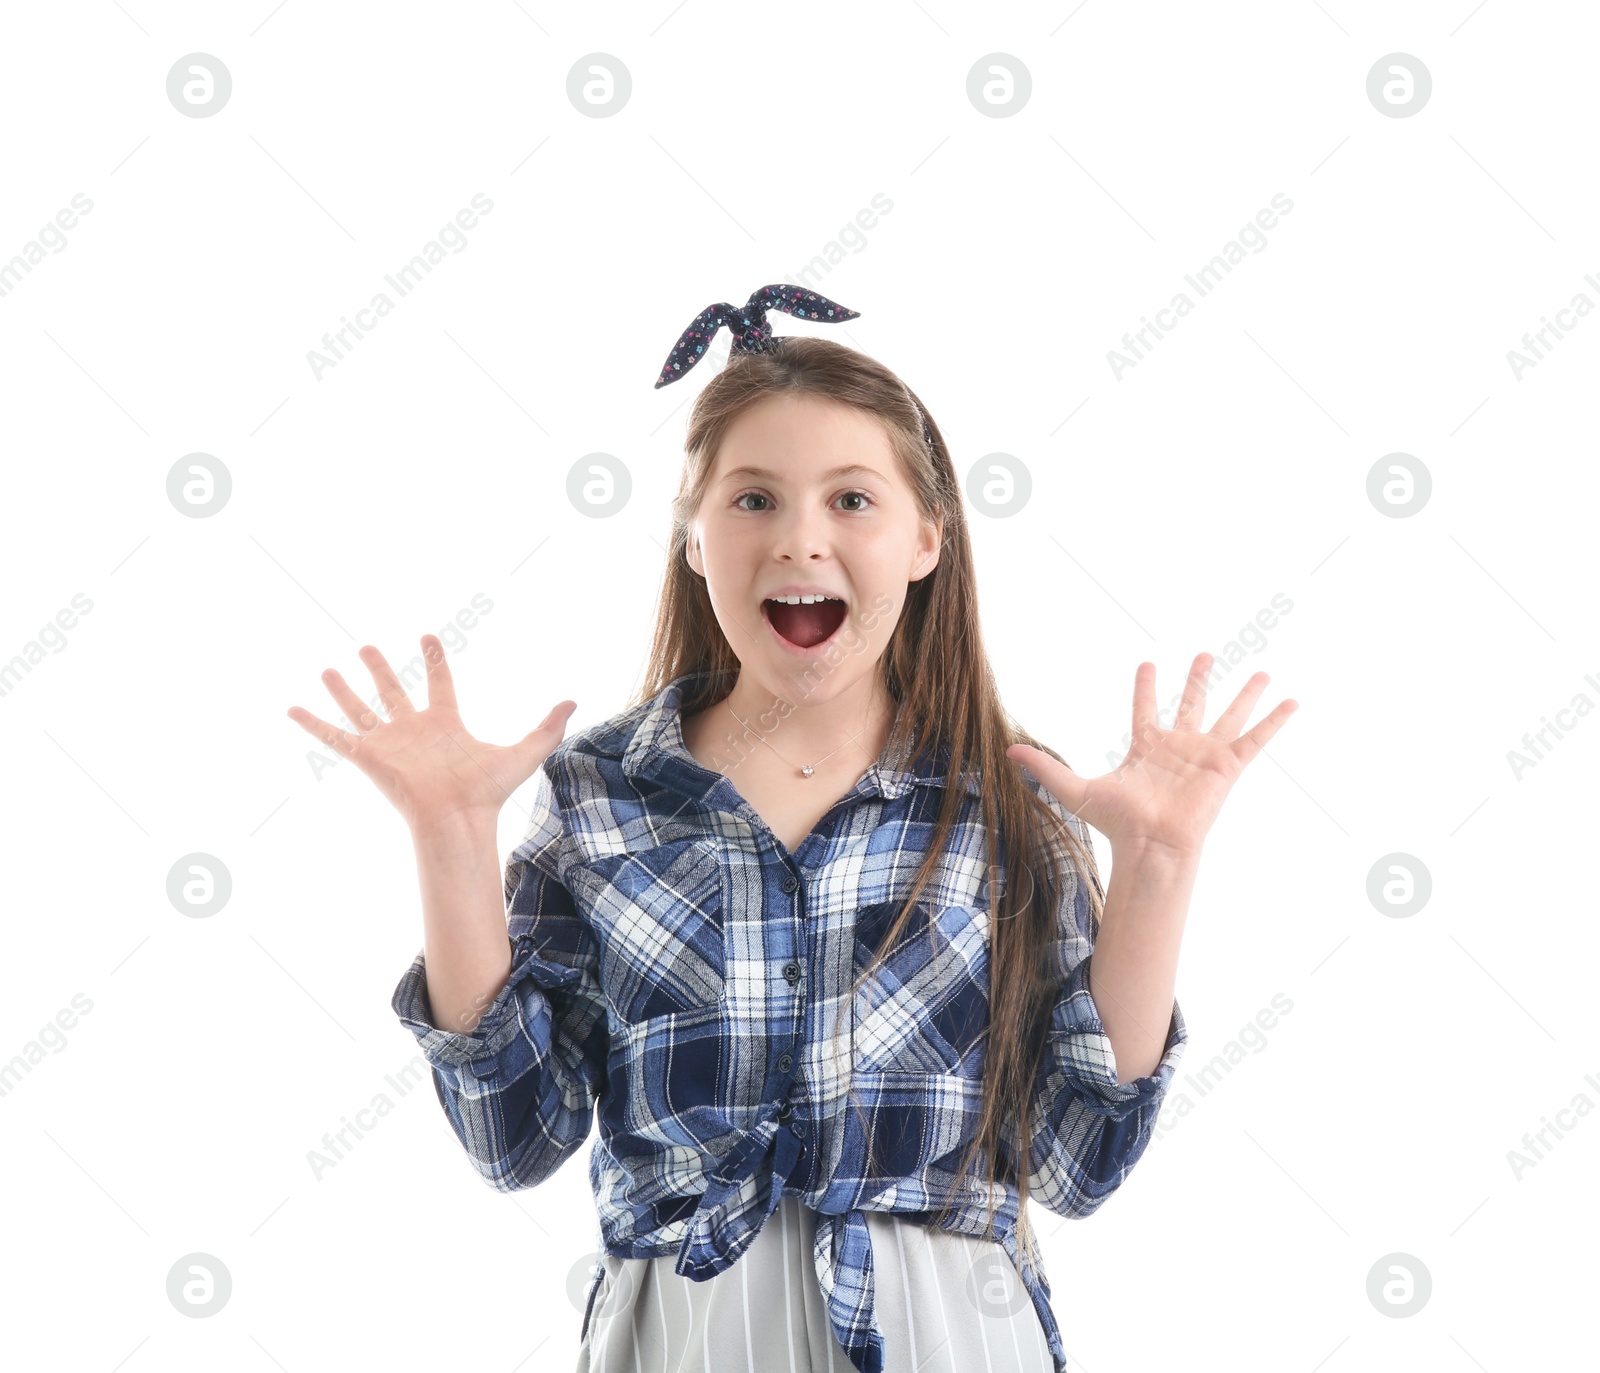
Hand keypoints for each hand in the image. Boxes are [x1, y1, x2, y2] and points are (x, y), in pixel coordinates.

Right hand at [286, 634, 575, 832]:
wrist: (458, 817)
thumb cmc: (487, 791)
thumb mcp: (524, 752)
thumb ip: (548, 727)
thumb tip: (575, 702)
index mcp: (445, 724)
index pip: (439, 684)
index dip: (433, 661)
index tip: (427, 637)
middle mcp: (414, 731)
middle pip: (393, 692)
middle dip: (380, 670)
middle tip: (366, 646)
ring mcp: (389, 743)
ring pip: (362, 708)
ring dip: (345, 688)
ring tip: (328, 668)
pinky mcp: (368, 757)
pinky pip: (335, 737)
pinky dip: (313, 723)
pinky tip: (292, 708)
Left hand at [1006, 653, 1296, 858]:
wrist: (1151, 846)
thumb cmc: (1117, 823)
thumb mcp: (1075, 788)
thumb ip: (1045, 768)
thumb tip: (1006, 751)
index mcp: (1146, 749)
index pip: (1144, 710)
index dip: (1145, 688)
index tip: (1147, 665)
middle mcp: (1178, 748)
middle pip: (1191, 705)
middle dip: (1197, 681)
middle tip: (1206, 655)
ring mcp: (1205, 756)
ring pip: (1228, 715)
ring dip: (1244, 694)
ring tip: (1261, 671)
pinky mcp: (1227, 767)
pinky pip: (1256, 738)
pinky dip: (1274, 720)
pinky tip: (1292, 701)